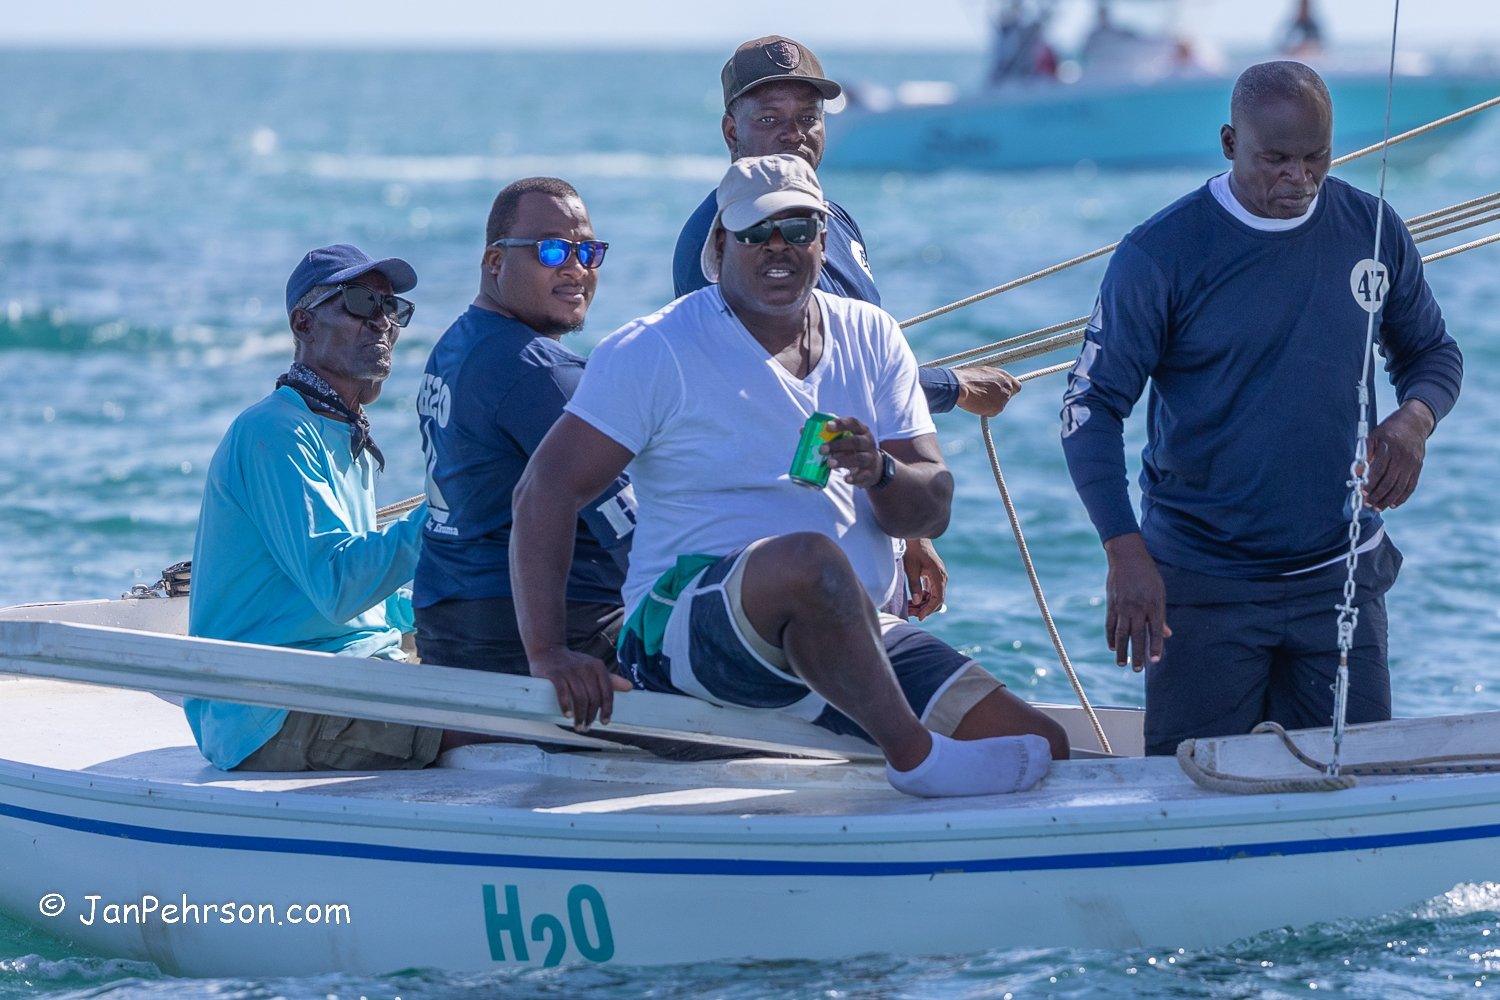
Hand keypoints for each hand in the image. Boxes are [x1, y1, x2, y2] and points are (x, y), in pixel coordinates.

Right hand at [528, 647, 631, 731]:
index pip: (607, 691)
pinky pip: (563, 692)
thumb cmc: (572, 664)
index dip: (607, 709)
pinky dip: (566, 706)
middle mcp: (585, 667)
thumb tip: (630, 687)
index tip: (604, 722)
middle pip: (593, 697)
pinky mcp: (555, 673)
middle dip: (591, 716)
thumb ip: (610, 679)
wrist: (547, 651)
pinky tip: (568, 715)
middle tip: (587, 727)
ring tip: (578, 726)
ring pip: (580, 697)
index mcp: (597, 667)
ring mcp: (570, 670)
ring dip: (580, 715)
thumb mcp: (592, 668)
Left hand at [820, 415, 884, 487]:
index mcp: (861, 431)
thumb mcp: (845, 440)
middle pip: (855, 441)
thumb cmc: (853, 450)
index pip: (853, 423)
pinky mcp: (869, 473)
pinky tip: (846, 479)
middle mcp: (868, 443)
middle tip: (821, 449)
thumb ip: (828, 435)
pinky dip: (854, 478)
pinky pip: (863, 475)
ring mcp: (870, 459)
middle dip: (838, 444)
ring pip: (859, 458)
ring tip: (829, 463)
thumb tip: (803, 430)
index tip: (827, 425)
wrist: (874, 468)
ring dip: (843, 460)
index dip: (841, 423)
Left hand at [903, 538, 947, 619]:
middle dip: (924, 608)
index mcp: (939, 576)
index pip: (938, 599)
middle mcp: (942, 578)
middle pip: (937, 600)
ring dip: (923, 604)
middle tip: (911, 614)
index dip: (929, 609)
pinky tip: (912, 601)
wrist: (916, 538)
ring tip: (909, 609)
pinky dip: (923, 597)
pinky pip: (931, 591)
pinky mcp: (934, 576)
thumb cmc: (913, 552)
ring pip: (933, 596)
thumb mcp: (911, 569)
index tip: (920, 617)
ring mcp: (939, 577)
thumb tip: (916, 602)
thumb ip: (914, 586)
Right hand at [955, 366, 1020, 417]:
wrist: (960, 386)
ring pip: (999, 405)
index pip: (1016, 386)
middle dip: (999, 398)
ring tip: (977, 399)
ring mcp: (1004, 398)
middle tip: (987, 398)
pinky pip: (992, 412)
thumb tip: (992, 384)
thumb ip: (993, 379)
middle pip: (1008, 397)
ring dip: (991, 405)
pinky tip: (976, 404)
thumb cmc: (967, 378)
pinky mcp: (998, 408)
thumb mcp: (983, 373)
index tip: (1002, 392)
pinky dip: (985, 411)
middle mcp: (1008, 386)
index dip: (1009, 390)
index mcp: (1004, 376)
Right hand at [1102, 533, 1171, 671]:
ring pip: (1121, 633)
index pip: (1154, 631)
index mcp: (1153, 605)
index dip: (1155, 647)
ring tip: (1122, 664)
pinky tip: (1112, 647)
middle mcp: (1137, 607)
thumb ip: (1161, 616)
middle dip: (1138, 654)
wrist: (1128, 558)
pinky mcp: (1111, 604)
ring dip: (1122, 650)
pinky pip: (1110, 624)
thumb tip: (1166, 635)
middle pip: (1137, 636)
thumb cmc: (1148, 576)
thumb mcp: (1160, 593)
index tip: (1156, 661)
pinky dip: (1111, 637)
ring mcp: (1123, 606)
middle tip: (1138, 670)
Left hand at [1362, 400, 1433, 511]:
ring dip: (1388, 500)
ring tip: (1377, 508)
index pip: (1379, 469)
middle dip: (1378, 495)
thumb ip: (1365, 454)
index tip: (1362, 492)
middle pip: (1390, 481)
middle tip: (1368, 504)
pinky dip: (1402, 497)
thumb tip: (1356, 473)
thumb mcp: (1374, 436)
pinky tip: (1393, 504)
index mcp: (1389, 447)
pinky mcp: (1418, 467)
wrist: (1415, 423)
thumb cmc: (1389, 430)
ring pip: (1400, 486)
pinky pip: (1411, 486)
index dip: (1370, 483)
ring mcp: (1412, 463)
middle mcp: (1402, 456)